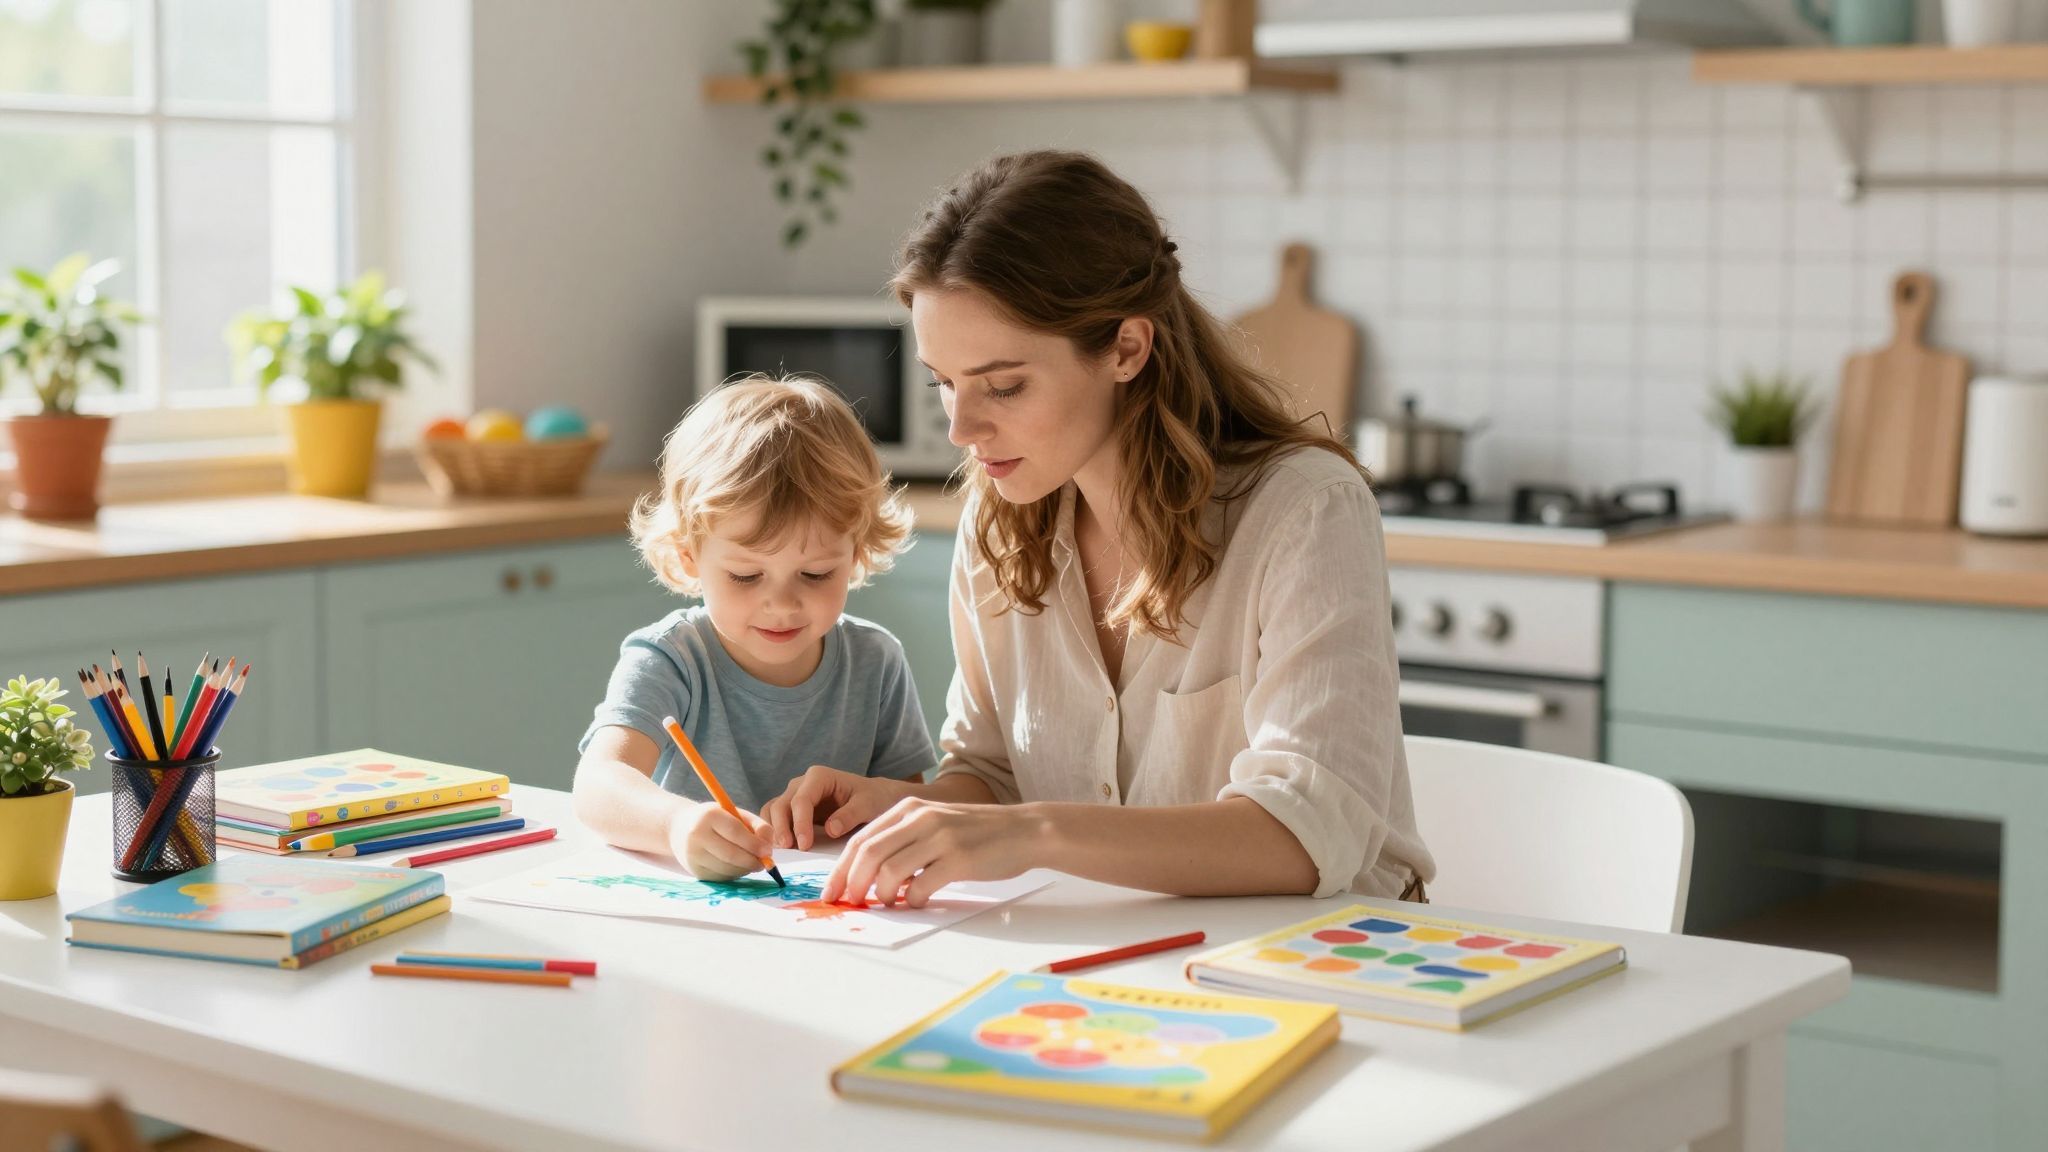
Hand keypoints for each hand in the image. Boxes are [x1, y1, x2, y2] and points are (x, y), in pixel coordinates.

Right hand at [667, 801, 772, 881]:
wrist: (680, 828)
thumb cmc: (716, 819)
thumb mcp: (735, 814)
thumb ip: (757, 825)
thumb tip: (769, 847)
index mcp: (709, 816)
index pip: (735, 832)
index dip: (754, 844)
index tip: (768, 851)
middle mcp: (697, 835)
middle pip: (731, 854)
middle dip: (752, 861)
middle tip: (764, 863)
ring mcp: (693, 855)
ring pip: (727, 869)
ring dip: (745, 869)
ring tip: (751, 863)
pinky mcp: (695, 871)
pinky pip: (721, 877)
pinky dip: (734, 874)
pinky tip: (737, 866)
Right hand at [763, 765, 916, 850]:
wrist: (875, 797)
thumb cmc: (873, 798)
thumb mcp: (868, 805)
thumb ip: (850, 815)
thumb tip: (830, 830)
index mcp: (819, 777)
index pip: (802, 800)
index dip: (800, 823)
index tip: (805, 844)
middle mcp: (802, 784)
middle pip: (781, 805)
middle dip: (782, 828)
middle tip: (790, 849)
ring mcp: (795, 796)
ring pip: (773, 811)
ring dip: (773, 831)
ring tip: (783, 851)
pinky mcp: (793, 810)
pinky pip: (775, 818)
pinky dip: (773, 832)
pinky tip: (781, 848)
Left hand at [822, 798, 1046, 908]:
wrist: (1023, 830)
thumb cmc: (976, 832)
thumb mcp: (934, 823)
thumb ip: (903, 841)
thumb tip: (869, 876)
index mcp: (909, 807)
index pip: (861, 839)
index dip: (841, 869)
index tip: (831, 892)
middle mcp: (921, 817)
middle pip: (868, 853)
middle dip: (852, 883)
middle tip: (850, 903)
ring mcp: (940, 837)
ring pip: (889, 871)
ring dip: (882, 894)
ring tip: (888, 902)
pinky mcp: (958, 859)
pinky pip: (921, 886)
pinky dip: (913, 900)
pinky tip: (918, 901)